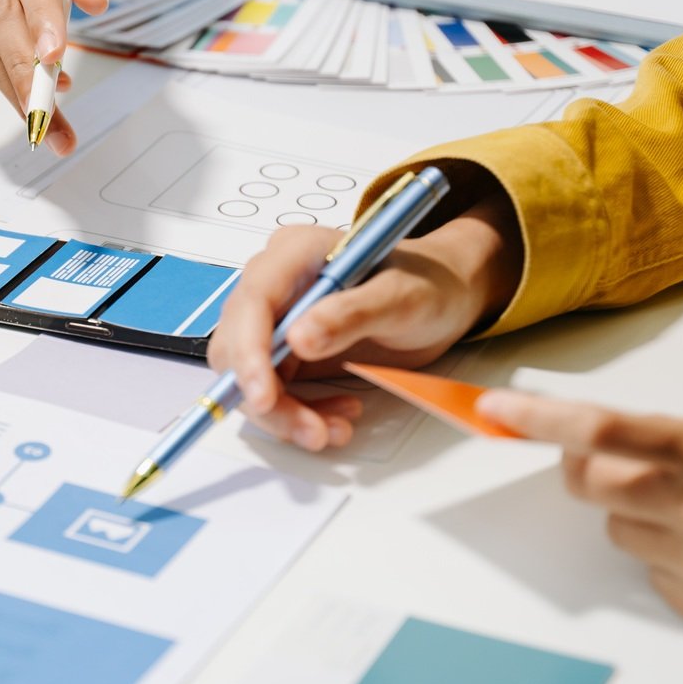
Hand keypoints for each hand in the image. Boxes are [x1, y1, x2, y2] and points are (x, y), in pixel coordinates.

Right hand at [206, 193, 522, 450]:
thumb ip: (351, 313)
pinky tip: (340, 415)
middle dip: (266, 396)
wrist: (445, 296)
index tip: (264, 397)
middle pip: (237, 346)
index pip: (252, 302)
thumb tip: (299, 339)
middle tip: (311, 431)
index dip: (249, 353)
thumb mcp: (401, 296)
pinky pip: (274, 391)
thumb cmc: (427, 283)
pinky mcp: (287, 351)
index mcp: (296, 253)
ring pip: (249, 377)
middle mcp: (276, 284)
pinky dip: (300, 414)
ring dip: (284, 413)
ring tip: (336, 429)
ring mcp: (278, 319)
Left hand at [479, 392, 682, 618]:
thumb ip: (659, 436)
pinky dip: (663, 557)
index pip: (597, 430)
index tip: (497, 408)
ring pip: (615, 530)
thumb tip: (584, 434)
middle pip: (587, 483)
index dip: (539, 417)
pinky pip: (648, 572)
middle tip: (605, 458)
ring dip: (631, 516)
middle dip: (583, 467)